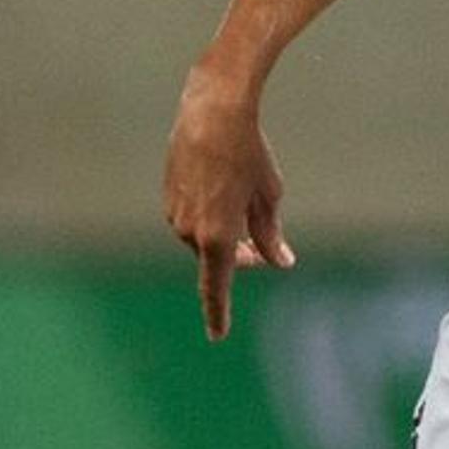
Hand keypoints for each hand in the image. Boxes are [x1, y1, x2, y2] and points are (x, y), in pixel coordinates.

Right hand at [164, 68, 294, 338]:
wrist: (212, 113)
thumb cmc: (249, 154)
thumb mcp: (270, 196)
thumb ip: (271, 237)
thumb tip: (280, 263)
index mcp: (218, 238)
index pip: (216, 288)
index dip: (218, 314)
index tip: (217, 335)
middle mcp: (191, 231)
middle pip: (217, 261)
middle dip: (240, 260)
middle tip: (262, 253)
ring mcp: (176, 214)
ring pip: (203, 239)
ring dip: (224, 237)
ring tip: (245, 209)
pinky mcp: (168, 196)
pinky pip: (191, 220)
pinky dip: (209, 217)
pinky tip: (223, 190)